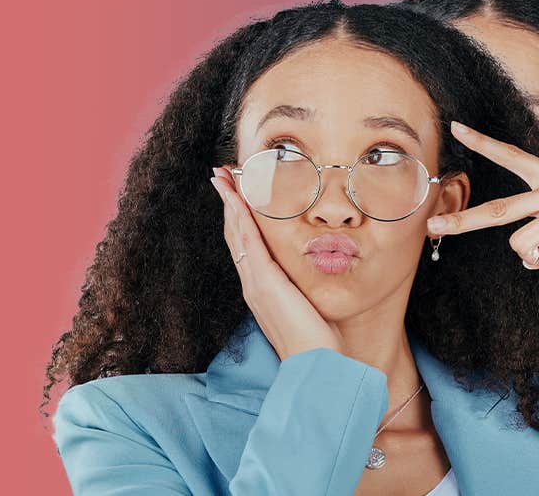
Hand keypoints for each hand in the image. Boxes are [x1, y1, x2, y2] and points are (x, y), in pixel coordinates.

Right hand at [210, 167, 343, 359]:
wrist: (315, 364)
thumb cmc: (318, 341)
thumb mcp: (310, 306)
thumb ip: (305, 288)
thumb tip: (316, 276)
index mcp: (262, 287)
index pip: (245, 244)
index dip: (237, 216)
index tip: (234, 192)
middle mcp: (252, 282)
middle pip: (234, 233)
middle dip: (228, 202)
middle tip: (220, 174)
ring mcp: (255, 282)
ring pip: (236, 232)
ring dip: (229, 201)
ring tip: (222, 176)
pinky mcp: (263, 282)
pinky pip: (247, 242)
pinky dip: (239, 216)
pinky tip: (235, 196)